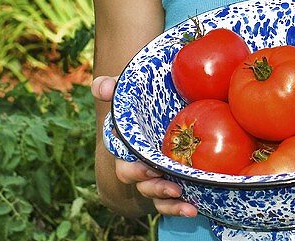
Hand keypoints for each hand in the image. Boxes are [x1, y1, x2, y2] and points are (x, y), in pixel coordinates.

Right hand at [92, 75, 198, 217]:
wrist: (164, 112)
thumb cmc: (143, 102)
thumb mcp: (128, 91)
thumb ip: (113, 86)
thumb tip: (102, 88)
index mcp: (124, 139)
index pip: (117, 146)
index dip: (126, 154)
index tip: (143, 160)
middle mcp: (134, 160)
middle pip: (130, 174)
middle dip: (143, 178)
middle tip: (157, 175)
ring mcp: (152, 174)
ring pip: (150, 191)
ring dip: (162, 196)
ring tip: (179, 194)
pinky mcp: (169, 183)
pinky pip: (168, 201)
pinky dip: (177, 208)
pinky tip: (193, 208)